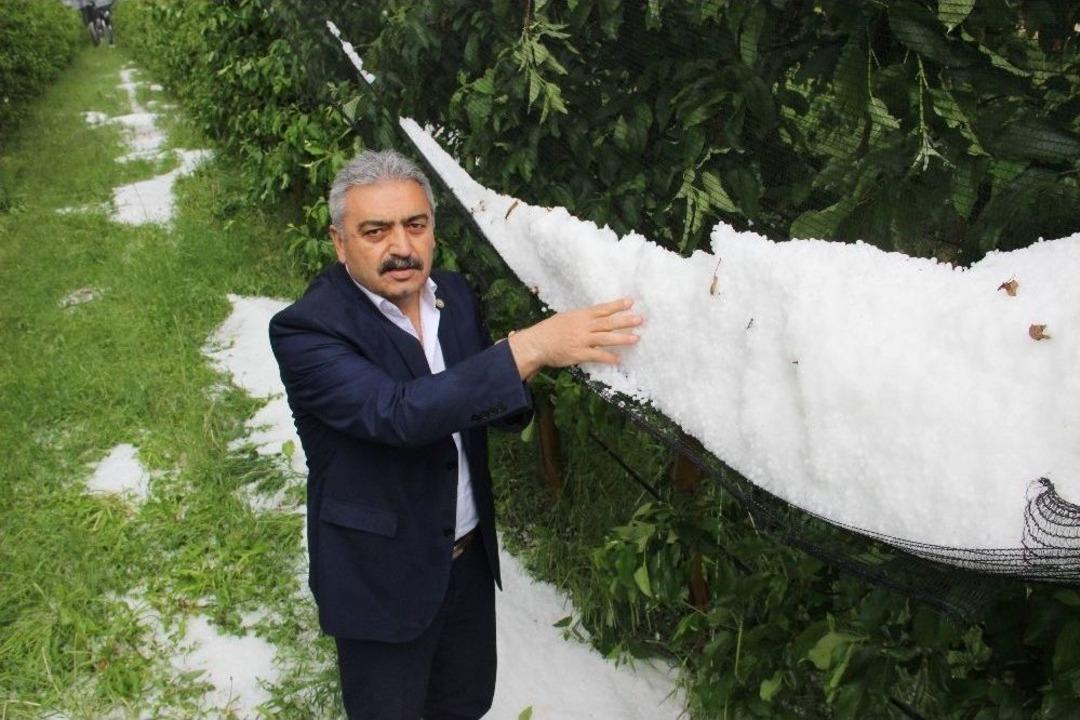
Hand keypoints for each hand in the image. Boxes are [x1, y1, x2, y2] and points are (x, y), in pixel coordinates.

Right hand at [506, 298, 641, 379]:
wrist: (536, 344)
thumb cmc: (549, 331)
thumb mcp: (565, 318)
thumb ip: (581, 318)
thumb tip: (594, 317)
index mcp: (580, 316)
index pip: (602, 309)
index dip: (616, 306)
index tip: (630, 302)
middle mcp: (583, 326)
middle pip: (607, 322)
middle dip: (624, 321)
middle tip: (639, 319)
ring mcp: (581, 340)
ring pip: (605, 338)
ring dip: (621, 338)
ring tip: (635, 338)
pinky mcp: (578, 354)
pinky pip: (596, 355)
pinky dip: (608, 357)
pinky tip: (618, 359)